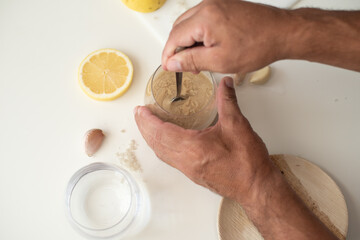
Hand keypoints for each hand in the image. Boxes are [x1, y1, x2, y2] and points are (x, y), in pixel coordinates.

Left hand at [134, 77, 338, 239]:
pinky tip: (166, 141)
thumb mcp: (237, 126)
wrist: (256, 188)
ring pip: (162, 153)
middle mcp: (186, 161)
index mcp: (192, 148)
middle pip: (157, 144)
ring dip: (152, 138)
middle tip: (139, 115)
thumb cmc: (248, 163)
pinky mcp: (194, 174)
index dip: (148, 120)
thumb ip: (227, 101)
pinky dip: (162, 147)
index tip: (140, 110)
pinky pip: (170, 159)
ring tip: (148, 125)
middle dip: (145, 128)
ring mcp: (188, 170)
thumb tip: (224, 83)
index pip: (161, 132)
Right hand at [161, 0, 290, 73]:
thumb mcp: (219, 61)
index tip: (169, 68)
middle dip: (178, 49)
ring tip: (199, 60)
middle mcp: (208, 6)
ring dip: (189, 42)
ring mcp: (216, 3)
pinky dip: (200, 34)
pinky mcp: (224, 6)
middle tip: (185, 67)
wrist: (282, 33)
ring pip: (190, 24)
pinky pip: (202, 19)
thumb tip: (172, 63)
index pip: (174, 37)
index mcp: (204, 18)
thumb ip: (191, 61)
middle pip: (180, 28)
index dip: (169, 55)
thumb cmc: (258, 45)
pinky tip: (208, 48)